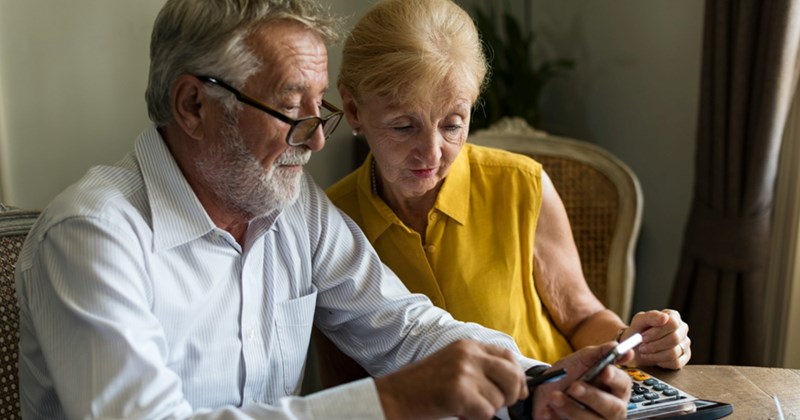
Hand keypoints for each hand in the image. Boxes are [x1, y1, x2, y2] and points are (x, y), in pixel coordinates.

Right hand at [374, 339, 527, 419]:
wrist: (396, 395)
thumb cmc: (425, 385)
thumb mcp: (454, 364)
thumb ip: (482, 367)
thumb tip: (519, 386)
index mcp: (468, 345)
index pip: (508, 355)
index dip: (517, 376)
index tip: (517, 391)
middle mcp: (468, 354)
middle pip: (512, 375)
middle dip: (511, 395)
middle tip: (495, 404)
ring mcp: (464, 372)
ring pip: (499, 399)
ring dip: (487, 409)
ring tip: (466, 406)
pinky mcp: (459, 392)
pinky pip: (486, 412)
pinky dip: (476, 418)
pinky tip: (460, 412)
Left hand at [533, 342, 631, 418]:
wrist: (543, 391)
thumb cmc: (568, 375)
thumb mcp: (581, 360)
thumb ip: (599, 353)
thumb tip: (616, 346)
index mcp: (615, 388)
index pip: (623, 384)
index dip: (615, 378)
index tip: (604, 371)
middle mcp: (612, 408)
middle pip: (613, 408)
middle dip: (592, 396)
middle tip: (573, 387)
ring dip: (572, 408)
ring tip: (554, 397)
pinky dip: (557, 417)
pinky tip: (547, 410)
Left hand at [625, 309, 689, 368]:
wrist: (636, 345)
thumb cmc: (639, 331)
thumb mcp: (640, 321)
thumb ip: (651, 317)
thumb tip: (664, 318)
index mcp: (673, 316)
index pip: (672, 323)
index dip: (656, 332)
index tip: (643, 337)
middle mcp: (682, 329)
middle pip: (674, 339)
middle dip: (654, 345)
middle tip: (641, 347)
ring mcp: (685, 344)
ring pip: (674, 352)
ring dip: (655, 354)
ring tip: (644, 351)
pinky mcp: (684, 357)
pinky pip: (675, 363)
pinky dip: (660, 362)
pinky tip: (653, 357)